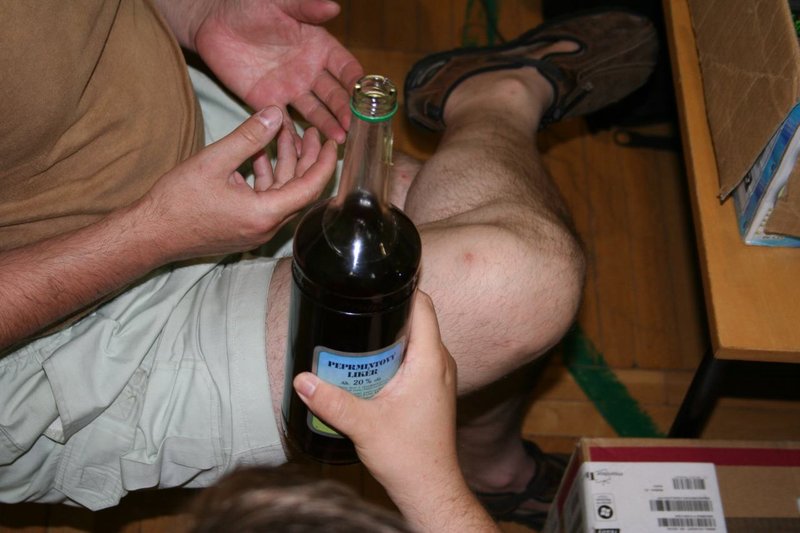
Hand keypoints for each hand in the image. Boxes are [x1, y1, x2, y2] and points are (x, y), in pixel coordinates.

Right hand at [136, 106, 335, 261]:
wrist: (150, 234)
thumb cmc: (177, 202)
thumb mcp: (213, 161)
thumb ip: (248, 137)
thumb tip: (274, 114)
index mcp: (264, 214)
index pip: (310, 188)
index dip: (323, 163)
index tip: (331, 143)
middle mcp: (266, 226)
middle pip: (299, 190)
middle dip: (306, 159)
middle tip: (311, 132)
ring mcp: (255, 229)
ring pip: (281, 193)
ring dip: (284, 165)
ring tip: (283, 134)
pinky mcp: (245, 227)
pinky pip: (265, 200)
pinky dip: (266, 177)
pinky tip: (259, 154)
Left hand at [193, 0, 363, 143]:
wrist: (213, 22)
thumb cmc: (249, 6)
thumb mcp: (280, 3)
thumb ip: (306, 8)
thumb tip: (334, 7)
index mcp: (319, 47)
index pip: (345, 67)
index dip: (356, 82)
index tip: (366, 96)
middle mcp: (310, 72)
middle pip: (334, 95)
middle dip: (344, 111)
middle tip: (353, 126)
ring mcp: (290, 89)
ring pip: (315, 112)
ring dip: (328, 126)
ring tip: (338, 140)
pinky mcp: (268, 103)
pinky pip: (284, 123)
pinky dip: (294, 137)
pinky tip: (306, 150)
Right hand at [293, 292, 460, 498]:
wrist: (429, 487)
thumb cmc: (408, 457)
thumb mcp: (363, 425)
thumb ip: (331, 401)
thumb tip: (302, 379)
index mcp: (430, 360)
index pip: (423, 306)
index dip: (402, 289)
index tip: (375, 284)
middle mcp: (440, 363)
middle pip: (415, 321)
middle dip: (385, 315)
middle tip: (352, 315)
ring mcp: (438, 377)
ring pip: (413, 342)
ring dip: (387, 339)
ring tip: (354, 340)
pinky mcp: (432, 390)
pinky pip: (414, 360)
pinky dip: (392, 358)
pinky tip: (367, 368)